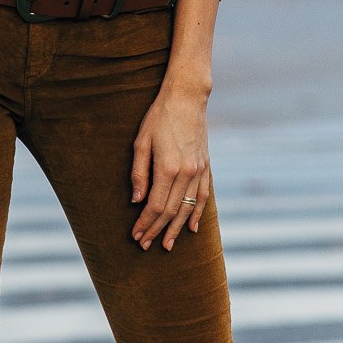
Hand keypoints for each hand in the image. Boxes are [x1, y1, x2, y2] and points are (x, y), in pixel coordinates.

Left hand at [130, 78, 210, 251]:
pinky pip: (202, 196)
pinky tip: (191, 227)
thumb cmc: (159, 117)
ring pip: (188, 208)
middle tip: (145, 245)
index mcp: (168, 168)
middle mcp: (186, 173)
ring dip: (176, 228)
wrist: (187, 97)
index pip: (155, 205)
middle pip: (171, 211)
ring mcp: (199, 170)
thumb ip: (139, 173)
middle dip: (157, 230)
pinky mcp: (205, 166)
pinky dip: (197, 213)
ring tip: (168, 244)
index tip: (136, 235)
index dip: (145, 223)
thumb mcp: (141, 142)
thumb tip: (136, 201)